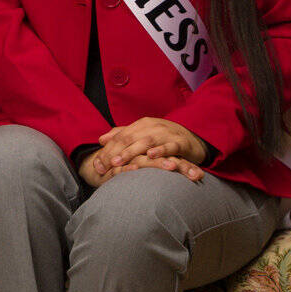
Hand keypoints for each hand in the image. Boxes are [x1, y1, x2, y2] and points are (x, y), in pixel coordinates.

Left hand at [79, 118, 207, 185]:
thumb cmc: (163, 139)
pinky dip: (160, 150)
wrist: (193, 139)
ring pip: (146, 141)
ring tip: (118, 162)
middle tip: (103, 166)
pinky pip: (169, 146)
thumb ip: (122, 135)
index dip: (106, 150)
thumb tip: (101, 139)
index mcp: (141, 124)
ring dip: (131, 152)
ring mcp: (166, 133)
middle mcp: (152, 127)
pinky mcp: (180, 142)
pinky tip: (150, 156)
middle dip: (114, 153)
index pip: (119, 137)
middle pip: (129, 138)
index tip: (96, 165)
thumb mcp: (142, 134)